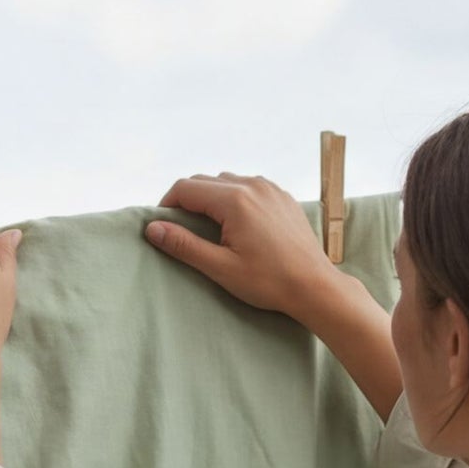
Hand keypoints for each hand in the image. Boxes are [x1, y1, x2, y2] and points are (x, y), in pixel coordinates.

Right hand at [147, 171, 407, 418]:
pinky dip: (234, 198)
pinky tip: (236, 224)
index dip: (167, 204)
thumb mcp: (221, 267)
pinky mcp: (283, 197)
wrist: (315, 286)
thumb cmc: (269, 281)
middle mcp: (252, 185)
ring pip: (227, 181)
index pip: (186, 188)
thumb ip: (184, 245)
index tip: (162, 226)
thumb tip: (153, 228)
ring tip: (208, 228)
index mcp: (234, 199)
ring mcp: (270, 188)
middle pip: (205, 181)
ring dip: (210, 198)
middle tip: (181, 229)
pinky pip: (249, 187)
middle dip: (187, 201)